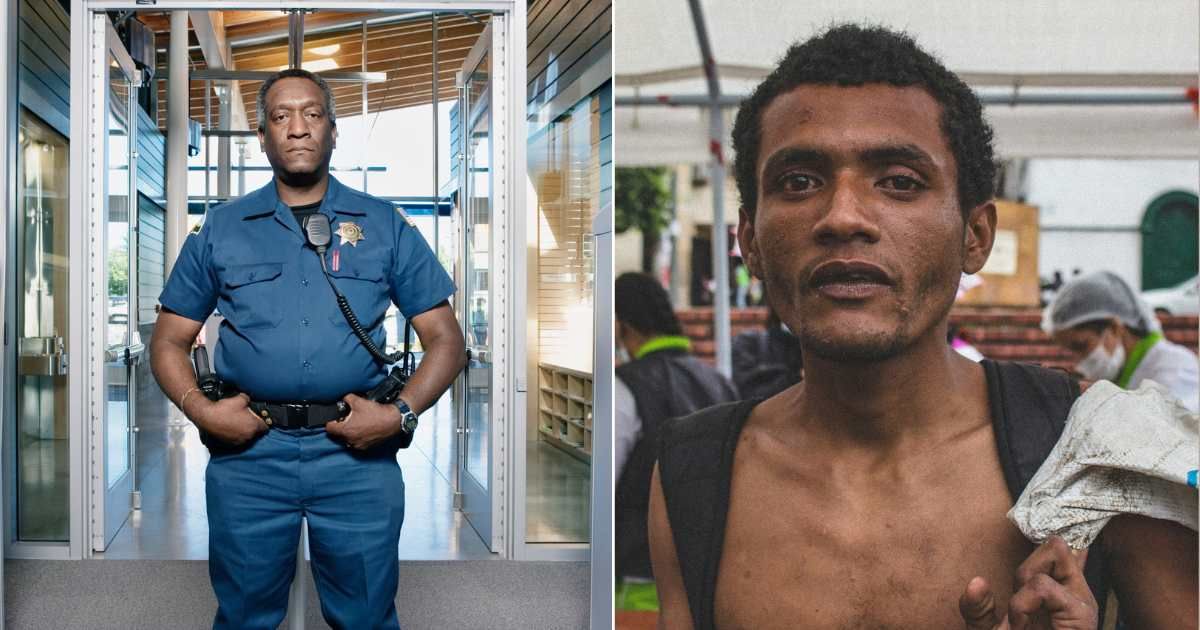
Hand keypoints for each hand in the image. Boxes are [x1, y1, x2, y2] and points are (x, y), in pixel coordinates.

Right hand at [186, 393, 267, 445]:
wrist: (206, 416)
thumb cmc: (223, 409)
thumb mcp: (240, 399)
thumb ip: (249, 399)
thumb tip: (249, 400)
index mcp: (253, 426)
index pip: (265, 427)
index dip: (263, 421)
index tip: (261, 418)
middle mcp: (248, 436)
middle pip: (256, 432)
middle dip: (253, 425)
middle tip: (248, 418)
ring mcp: (238, 441)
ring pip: (246, 436)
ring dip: (244, 430)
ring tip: (238, 421)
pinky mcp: (229, 443)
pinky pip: (237, 438)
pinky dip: (236, 434)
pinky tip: (231, 426)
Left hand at [325, 393, 401, 449]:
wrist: (393, 420)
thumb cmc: (377, 413)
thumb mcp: (358, 401)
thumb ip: (346, 399)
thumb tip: (343, 399)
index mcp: (346, 430)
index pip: (329, 428)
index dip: (331, 421)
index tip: (335, 418)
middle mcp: (351, 440)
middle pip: (338, 434)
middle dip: (341, 426)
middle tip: (348, 418)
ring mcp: (359, 445)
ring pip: (348, 439)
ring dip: (350, 432)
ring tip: (357, 423)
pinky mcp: (367, 447)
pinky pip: (357, 442)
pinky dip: (358, 436)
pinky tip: (364, 428)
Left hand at [960, 536, 1097, 629]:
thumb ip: (978, 608)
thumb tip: (977, 582)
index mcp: (1056, 595)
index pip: (1065, 551)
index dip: (1059, 536)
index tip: (1057, 532)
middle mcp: (1074, 594)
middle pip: (1056, 543)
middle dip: (1027, 566)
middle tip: (1019, 608)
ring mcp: (1082, 603)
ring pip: (1054, 551)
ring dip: (1022, 586)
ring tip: (1020, 622)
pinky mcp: (1083, 615)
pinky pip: (1042, 585)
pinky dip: (1022, 603)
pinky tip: (1022, 626)